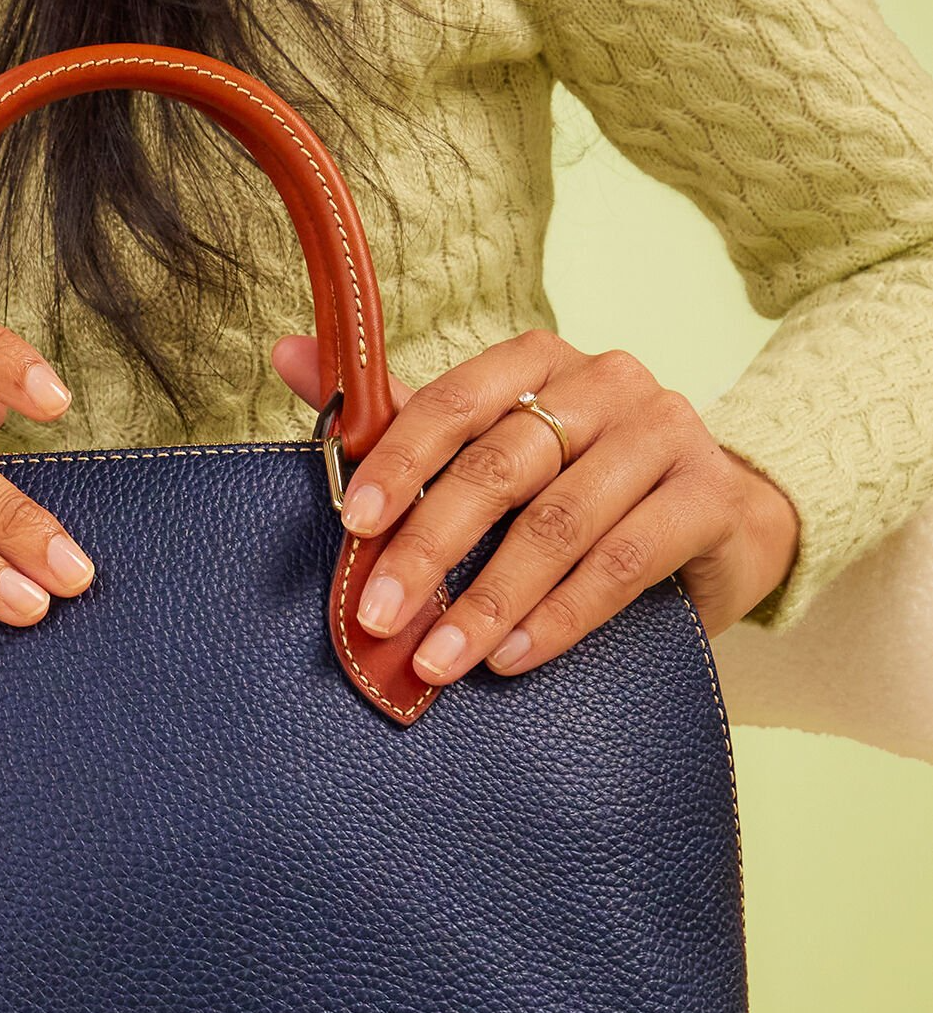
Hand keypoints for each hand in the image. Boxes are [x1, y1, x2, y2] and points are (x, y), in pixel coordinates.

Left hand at [273, 331, 799, 681]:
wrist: (721, 519)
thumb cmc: (584, 484)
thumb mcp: (493, 446)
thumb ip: (400, 417)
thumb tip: (291, 354)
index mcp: (537, 362)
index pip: (453, 401)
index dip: (398, 462)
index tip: (351, 524)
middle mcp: (605, 383)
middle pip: (501, 466)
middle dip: (429, 547)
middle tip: (379, 617)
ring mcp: (665, 434)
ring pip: (559, 522)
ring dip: (488, 600)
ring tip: (438, 658)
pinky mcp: (710, 497)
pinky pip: (622, 562)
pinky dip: (558, 617)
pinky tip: (510, 656)